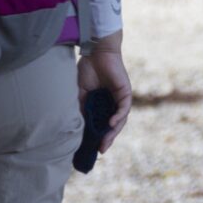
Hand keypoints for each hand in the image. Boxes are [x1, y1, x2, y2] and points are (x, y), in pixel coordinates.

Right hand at [77, 30, 130, 152]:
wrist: (95, 51)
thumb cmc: (87, 69)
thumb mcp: (80, 93)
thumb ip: (80, 108)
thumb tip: (76, 126)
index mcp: (102, 104)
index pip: (102, 124)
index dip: (98, 136)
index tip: (91, 149)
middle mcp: (113, 103)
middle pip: (113, 126)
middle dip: (107, 139)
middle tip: (100, 151)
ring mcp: (120, 98)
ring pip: (120, 120)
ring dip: (113, 132)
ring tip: (105, 142)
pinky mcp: (125, 91)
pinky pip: (124, 108)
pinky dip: (118, 116)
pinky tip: (110, 124)